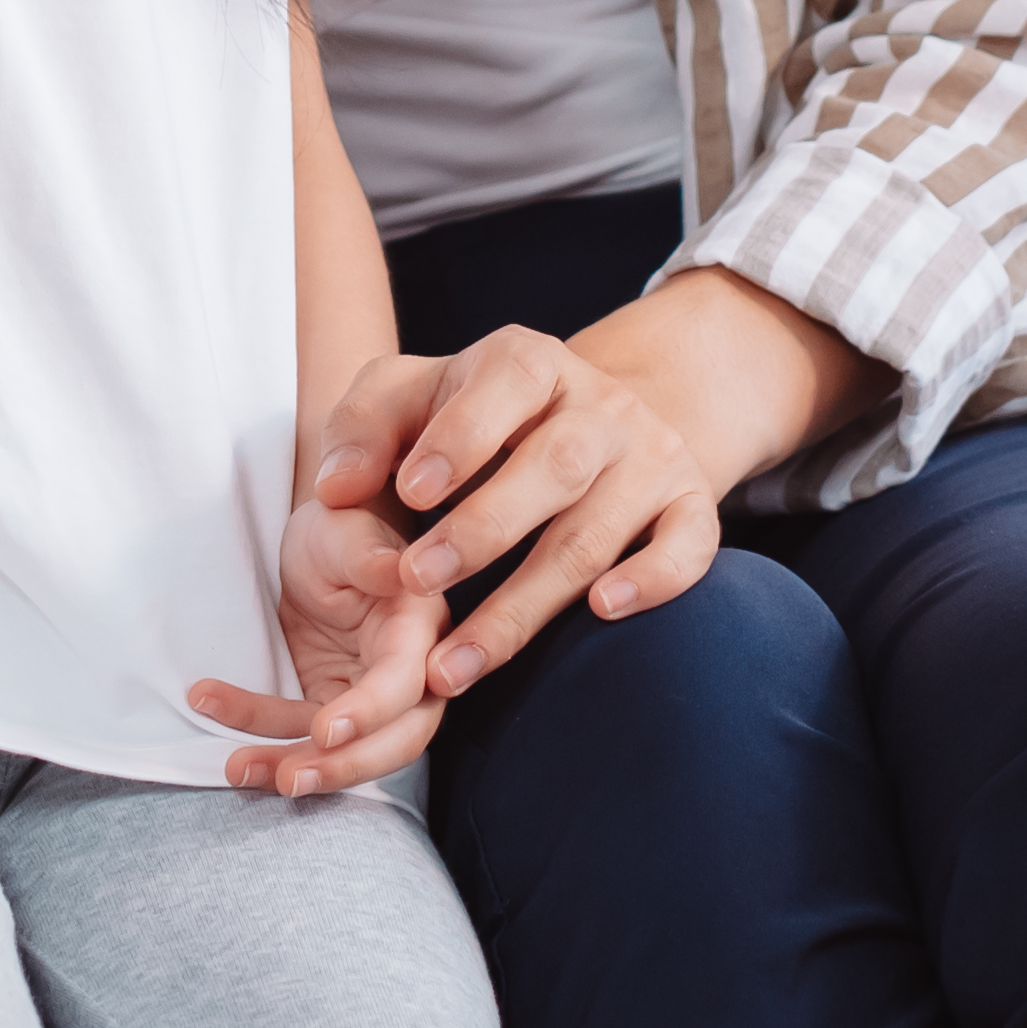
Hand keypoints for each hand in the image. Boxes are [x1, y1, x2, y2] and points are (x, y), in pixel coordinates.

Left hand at [191, 355, 469, 794]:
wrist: (318, 532)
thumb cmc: (341, 517)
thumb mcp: (345, 525)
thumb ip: (369, 553)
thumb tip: (399, 571)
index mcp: (421, 624)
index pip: (407, 683)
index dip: (371, 713)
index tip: (324, 729)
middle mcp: (409, 667)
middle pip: (393, 741)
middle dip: (340, 768)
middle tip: (285, 780)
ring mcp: (371, 691)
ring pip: (347, 750)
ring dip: (293, 764)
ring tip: (235, 770)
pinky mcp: (336, 702)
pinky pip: (301, 732)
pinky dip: (261, 734)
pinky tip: (210, 706)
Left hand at [323, 323, 726, 702]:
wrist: (591, 421)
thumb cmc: (475, 419)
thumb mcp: (411, 395)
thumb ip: (363, 427)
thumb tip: (335, 490)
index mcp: (529, 363)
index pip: (507, 382)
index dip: (460, 437)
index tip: (409, 493)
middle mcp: (600, 406)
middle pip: (554, 466)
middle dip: (482, 529)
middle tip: (416, 581)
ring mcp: (652, 458)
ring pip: (597, 531)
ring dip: (525, 603)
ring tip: (456, 664)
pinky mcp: (691, 509)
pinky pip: (690, 548)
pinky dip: (652, 582)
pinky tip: (600, 612)